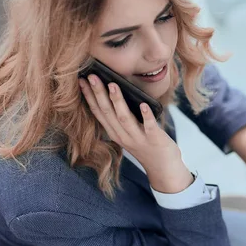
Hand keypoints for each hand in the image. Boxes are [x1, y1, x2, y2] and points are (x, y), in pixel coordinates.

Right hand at [79, 75, 192, 193]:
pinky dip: (146, 116)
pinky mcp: (154, 140)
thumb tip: (116, 92)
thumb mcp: (129, 133)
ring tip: (113, 85)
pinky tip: (144, 105)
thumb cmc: (147, 145)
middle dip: (99, 94)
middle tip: (92, 76)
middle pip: (107, 113)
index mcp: (115, 133)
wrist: (164, 168)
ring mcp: (138, 139)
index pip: (98, 113)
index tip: (81, 80)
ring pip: (124, 119)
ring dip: (118, 102)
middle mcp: (123, 136)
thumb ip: (122, 117)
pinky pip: (149, 126)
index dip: (89, 96)